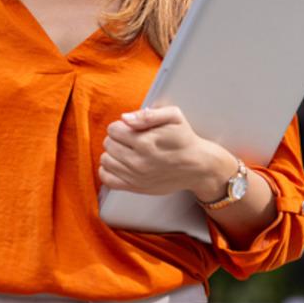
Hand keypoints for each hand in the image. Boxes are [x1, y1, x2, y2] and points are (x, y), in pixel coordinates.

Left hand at [98, 105, 235, 199]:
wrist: (197, 166)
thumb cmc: (184, 139)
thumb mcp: (174, 116)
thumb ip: (148, 115)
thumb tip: (124, 118)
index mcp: (146, 142)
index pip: (113, 129)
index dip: (121, 126)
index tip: (131, 128)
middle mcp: (138, 161)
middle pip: (108, 144)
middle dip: (117, 138)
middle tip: (130, 139)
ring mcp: (136, 177)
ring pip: (105, 160)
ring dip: (113, 153)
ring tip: (127, 150)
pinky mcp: (136, 188)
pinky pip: (107, 179)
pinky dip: (108, 170)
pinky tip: (119, 164)